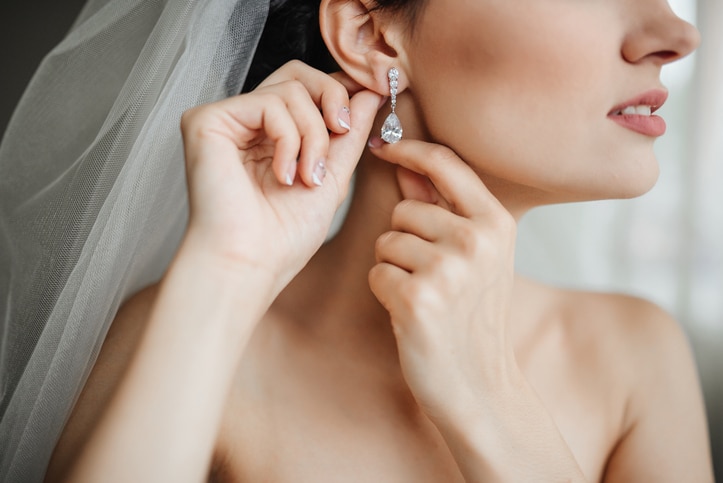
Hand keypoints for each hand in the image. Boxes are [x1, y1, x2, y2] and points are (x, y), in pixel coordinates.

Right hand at [180, 61, 381, 292]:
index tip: (375, 94)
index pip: (308, 89)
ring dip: (314, 136)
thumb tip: (371, 93)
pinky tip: (282, 175)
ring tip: (306, 177)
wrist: (251, 264)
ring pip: (291, 90)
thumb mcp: (332, 178)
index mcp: (271, 136)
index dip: (340, 91)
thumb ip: (349, 134)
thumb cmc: (284, 237)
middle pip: (298, 74)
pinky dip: (289, 140)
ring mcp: (226, 120)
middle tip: (343, 132)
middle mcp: (246, 124)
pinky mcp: (206, 120)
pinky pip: (269, 103)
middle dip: (333, 99)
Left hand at [367, 138, 518, 422]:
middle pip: (405, 209)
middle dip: (403, 238)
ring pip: (386, 240)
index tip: (384, 147)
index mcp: (496, 223)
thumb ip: (442, 207)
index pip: (445, 163)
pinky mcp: (418, 298)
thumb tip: (406, 163)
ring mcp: (448, 270)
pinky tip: (411, 313)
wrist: (478, 383)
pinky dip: (385, 292)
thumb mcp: (474, 257)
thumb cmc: (472, 315)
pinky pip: (376, 272)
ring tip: (424, 295)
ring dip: (394, 266)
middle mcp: (476, 240)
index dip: (408, 149)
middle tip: (429, 276)